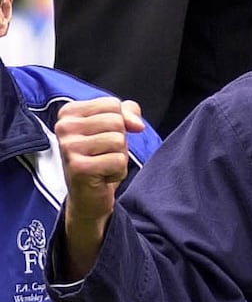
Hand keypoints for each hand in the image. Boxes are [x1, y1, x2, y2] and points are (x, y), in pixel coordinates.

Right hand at [55, 97, 143, 278]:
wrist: (88, 197)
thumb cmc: (100, 160)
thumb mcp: (114, 130)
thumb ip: (127, 114)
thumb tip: (137, 124)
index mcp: (69, 112)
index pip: (112, 104)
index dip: (120, 124)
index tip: (103, 139)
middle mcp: (64, 126)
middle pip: (116, 122)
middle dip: (120, 142)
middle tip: (104, 156)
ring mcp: (69, 147)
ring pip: (118, 141)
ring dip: (119, 158)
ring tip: (103, 166)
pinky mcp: (79, 167)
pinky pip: (118, 161)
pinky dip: (118, 172)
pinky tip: (102, 177)